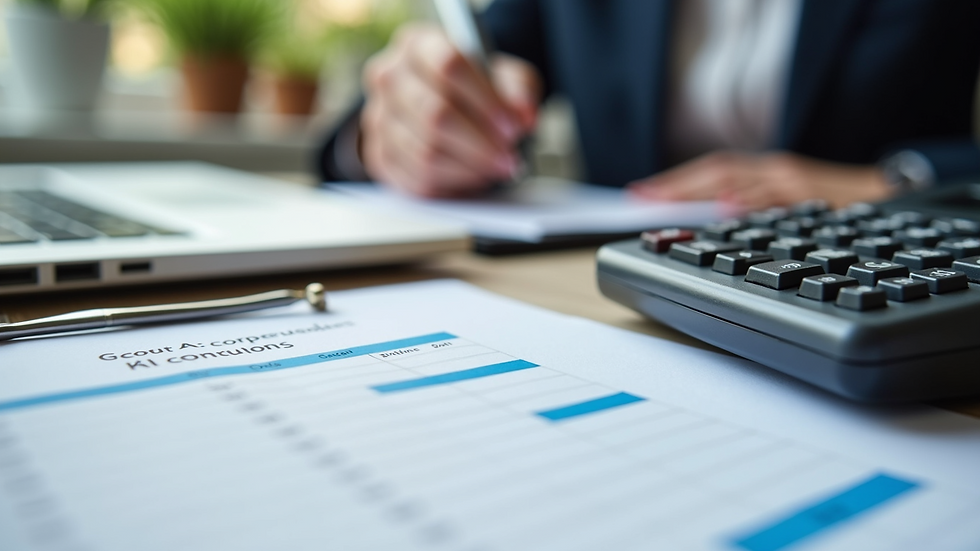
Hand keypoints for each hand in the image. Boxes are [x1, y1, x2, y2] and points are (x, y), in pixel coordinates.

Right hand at [360, 23, 541, 196]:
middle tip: (509, 157)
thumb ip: (518, 90)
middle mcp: (389, 77)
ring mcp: (378, 118)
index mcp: (417, 44)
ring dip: (469, 167)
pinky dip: (452, 184)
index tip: (513, 125)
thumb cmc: (474, 87)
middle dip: (480, 142)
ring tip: (497, 168)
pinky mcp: (380, 156)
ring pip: (425, 152)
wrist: (445, 106)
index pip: (448, 65)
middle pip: (434, 114)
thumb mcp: (503, 77)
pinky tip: (474, 177)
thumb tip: (523, 115)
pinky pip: (417, 178)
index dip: (485, 100)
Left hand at [628, 151, 893, 208]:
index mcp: (765, 174)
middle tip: (642, 195)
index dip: (675, 181)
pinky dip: (750, 199)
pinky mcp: (814, 197)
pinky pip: (776, 197)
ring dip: (700, 189)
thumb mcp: (787, 205)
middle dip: (676, 184)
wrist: (890, 196)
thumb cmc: (834, 205)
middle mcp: (775, 171)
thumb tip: (708, 228)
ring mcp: (793, 182)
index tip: (639, 192)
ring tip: (667, 198)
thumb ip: (752, 211)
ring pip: (738, 180)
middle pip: (715, 172)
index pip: (711, 172)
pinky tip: (727, 205)